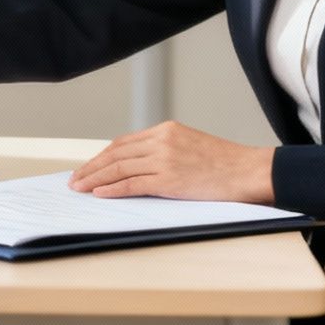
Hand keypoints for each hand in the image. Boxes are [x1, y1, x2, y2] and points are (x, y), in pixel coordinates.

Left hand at [68, 121, 275, 204]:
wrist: (249, 170)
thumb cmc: (225, 163)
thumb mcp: (190, 145)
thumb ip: (165, 150)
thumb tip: (139, 166)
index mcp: (166, 130)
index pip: (123, 142)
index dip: (102, 156)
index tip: (89, 166)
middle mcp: (162, 140)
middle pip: (115, 154)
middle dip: (91, 167)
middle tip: (75, 179)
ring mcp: (164, 159)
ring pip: (119, 168)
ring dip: (95, 179)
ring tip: (80, 188)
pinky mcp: (169, 179)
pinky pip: (132, 185)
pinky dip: (112, 189)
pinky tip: (99, 194)